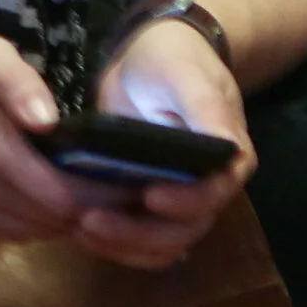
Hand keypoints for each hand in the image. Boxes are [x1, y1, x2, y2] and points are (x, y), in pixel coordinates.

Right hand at [0, 27, 114, 239]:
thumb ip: (18, 81)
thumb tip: (50, 121)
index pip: (66, 196)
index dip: (108, 197)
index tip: (138, 181)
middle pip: (57, 221)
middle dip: (99, 210)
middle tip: (127, 187)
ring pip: (37, 233)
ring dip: (70, 219)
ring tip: (95, 191)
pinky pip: (11, 233)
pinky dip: (39, 221)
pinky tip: (51, 195)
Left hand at [83, 18, 255, 268]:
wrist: (152, 61)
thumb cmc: (174, 62)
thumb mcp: (186, 74)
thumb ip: (205, 107)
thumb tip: (228, 145)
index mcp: (227, 158)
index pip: (212, 193)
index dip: (184, 202)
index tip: (148, 196)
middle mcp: (210, 188)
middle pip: (185, 230)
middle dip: (139, 233)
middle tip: (90, 220)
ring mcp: (180, 201)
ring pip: (163, 244)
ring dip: (123, 245)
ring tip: (79, 229)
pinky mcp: (151, 204)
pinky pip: (143, 242)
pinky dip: (117, 245)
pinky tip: (81, 233)